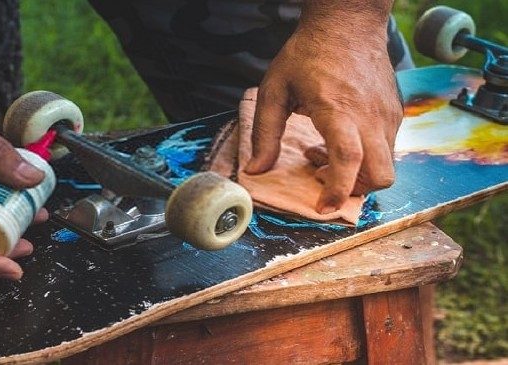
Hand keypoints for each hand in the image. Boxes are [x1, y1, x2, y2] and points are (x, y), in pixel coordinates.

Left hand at [245, 3, 401, 213]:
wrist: (348, 24)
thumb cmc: (307, 55)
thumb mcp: (274, 90)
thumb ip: (265, 133)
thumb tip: (256, 170)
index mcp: (338, 109)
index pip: (348, 159)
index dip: (337, 189)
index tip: (322, 207)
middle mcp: (370, 116)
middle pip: (381, 175)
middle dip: (355, 190)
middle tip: (323, 180)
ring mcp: (388, 115)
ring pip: (386, 165)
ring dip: (356, 173)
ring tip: (322, 152)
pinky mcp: (395, 113)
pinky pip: (386, 148)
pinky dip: (365, 157)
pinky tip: (338, 139)